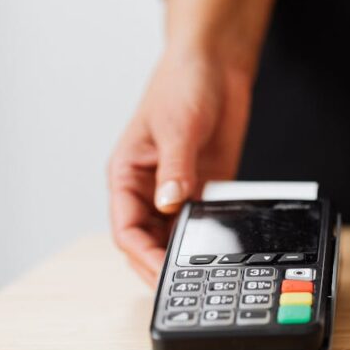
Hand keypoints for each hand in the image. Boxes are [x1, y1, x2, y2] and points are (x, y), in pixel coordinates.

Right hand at [109, 0, 274, 284]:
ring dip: (187, 253)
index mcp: (127, 174)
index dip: (142, 255)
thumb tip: (171, 204)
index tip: (163, 272)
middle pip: (149, 240)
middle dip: (163, 263)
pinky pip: (205, 218)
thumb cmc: (181, 86)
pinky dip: (211, 234)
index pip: (125, 228)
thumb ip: (175, 169)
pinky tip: (224, 246)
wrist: (216, 65)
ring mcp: (178, 188)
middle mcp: (150, 187)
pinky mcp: (206, 184)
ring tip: (206, 272)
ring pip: (176, 235)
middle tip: (186, 284)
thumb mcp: (177, 128)